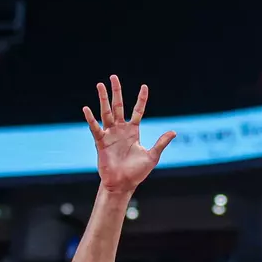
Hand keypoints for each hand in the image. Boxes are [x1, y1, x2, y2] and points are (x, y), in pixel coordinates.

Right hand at [83, 76, 175, 193]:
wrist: (123, 184)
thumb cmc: (137, 172)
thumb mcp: (152, 156)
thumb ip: (161, 143)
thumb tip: (174, 131)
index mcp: (133, 131)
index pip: (138, 111)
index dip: (141, 99)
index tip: (144, 86)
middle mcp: (121, 130)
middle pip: (118, 106)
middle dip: (116, 92)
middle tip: (113, 77)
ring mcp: (110, 135)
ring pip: (106, 112)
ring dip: (103, 99)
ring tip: (100, 85)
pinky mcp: (101, 142)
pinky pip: (95, 128)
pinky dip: (91, 119)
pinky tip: (87, 109)